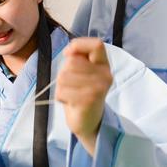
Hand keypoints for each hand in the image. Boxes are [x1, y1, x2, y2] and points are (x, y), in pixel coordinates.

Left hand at [55, 38, 111, 155]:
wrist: (89, 122)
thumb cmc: (80, 93)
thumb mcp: (81, 72)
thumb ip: (77, 58)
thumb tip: (68, 52)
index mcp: (103, 64)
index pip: (97, 44)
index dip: (78, 45)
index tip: (68, 55)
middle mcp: (105, 75)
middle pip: (72, 62)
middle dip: (64, 73)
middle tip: (72, 85)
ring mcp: (98, 88)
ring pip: (64, 77)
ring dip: (61, 87)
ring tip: (71, 94)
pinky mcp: (89, 100)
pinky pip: (62, 91)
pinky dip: (60, 97)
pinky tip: (70, 102)